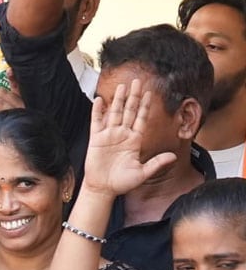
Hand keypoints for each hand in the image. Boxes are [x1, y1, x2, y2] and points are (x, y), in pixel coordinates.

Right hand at [83, 79, 176, 196]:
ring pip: (114, 113)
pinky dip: (98, 111)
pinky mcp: (96, 139)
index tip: (149, 93)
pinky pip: (96, 122)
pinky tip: (99, 100)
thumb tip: (172, 156)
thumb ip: (156, 163)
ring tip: (122, 86)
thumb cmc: (122, 182)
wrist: (103, 188)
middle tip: (137, 81)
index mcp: (134, 141)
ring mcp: (108, 135)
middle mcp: (122, 135)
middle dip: (133, 96)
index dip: (145, 106)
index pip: (141, 119)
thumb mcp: (142, 173)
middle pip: (128, 111)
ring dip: (118, 99)